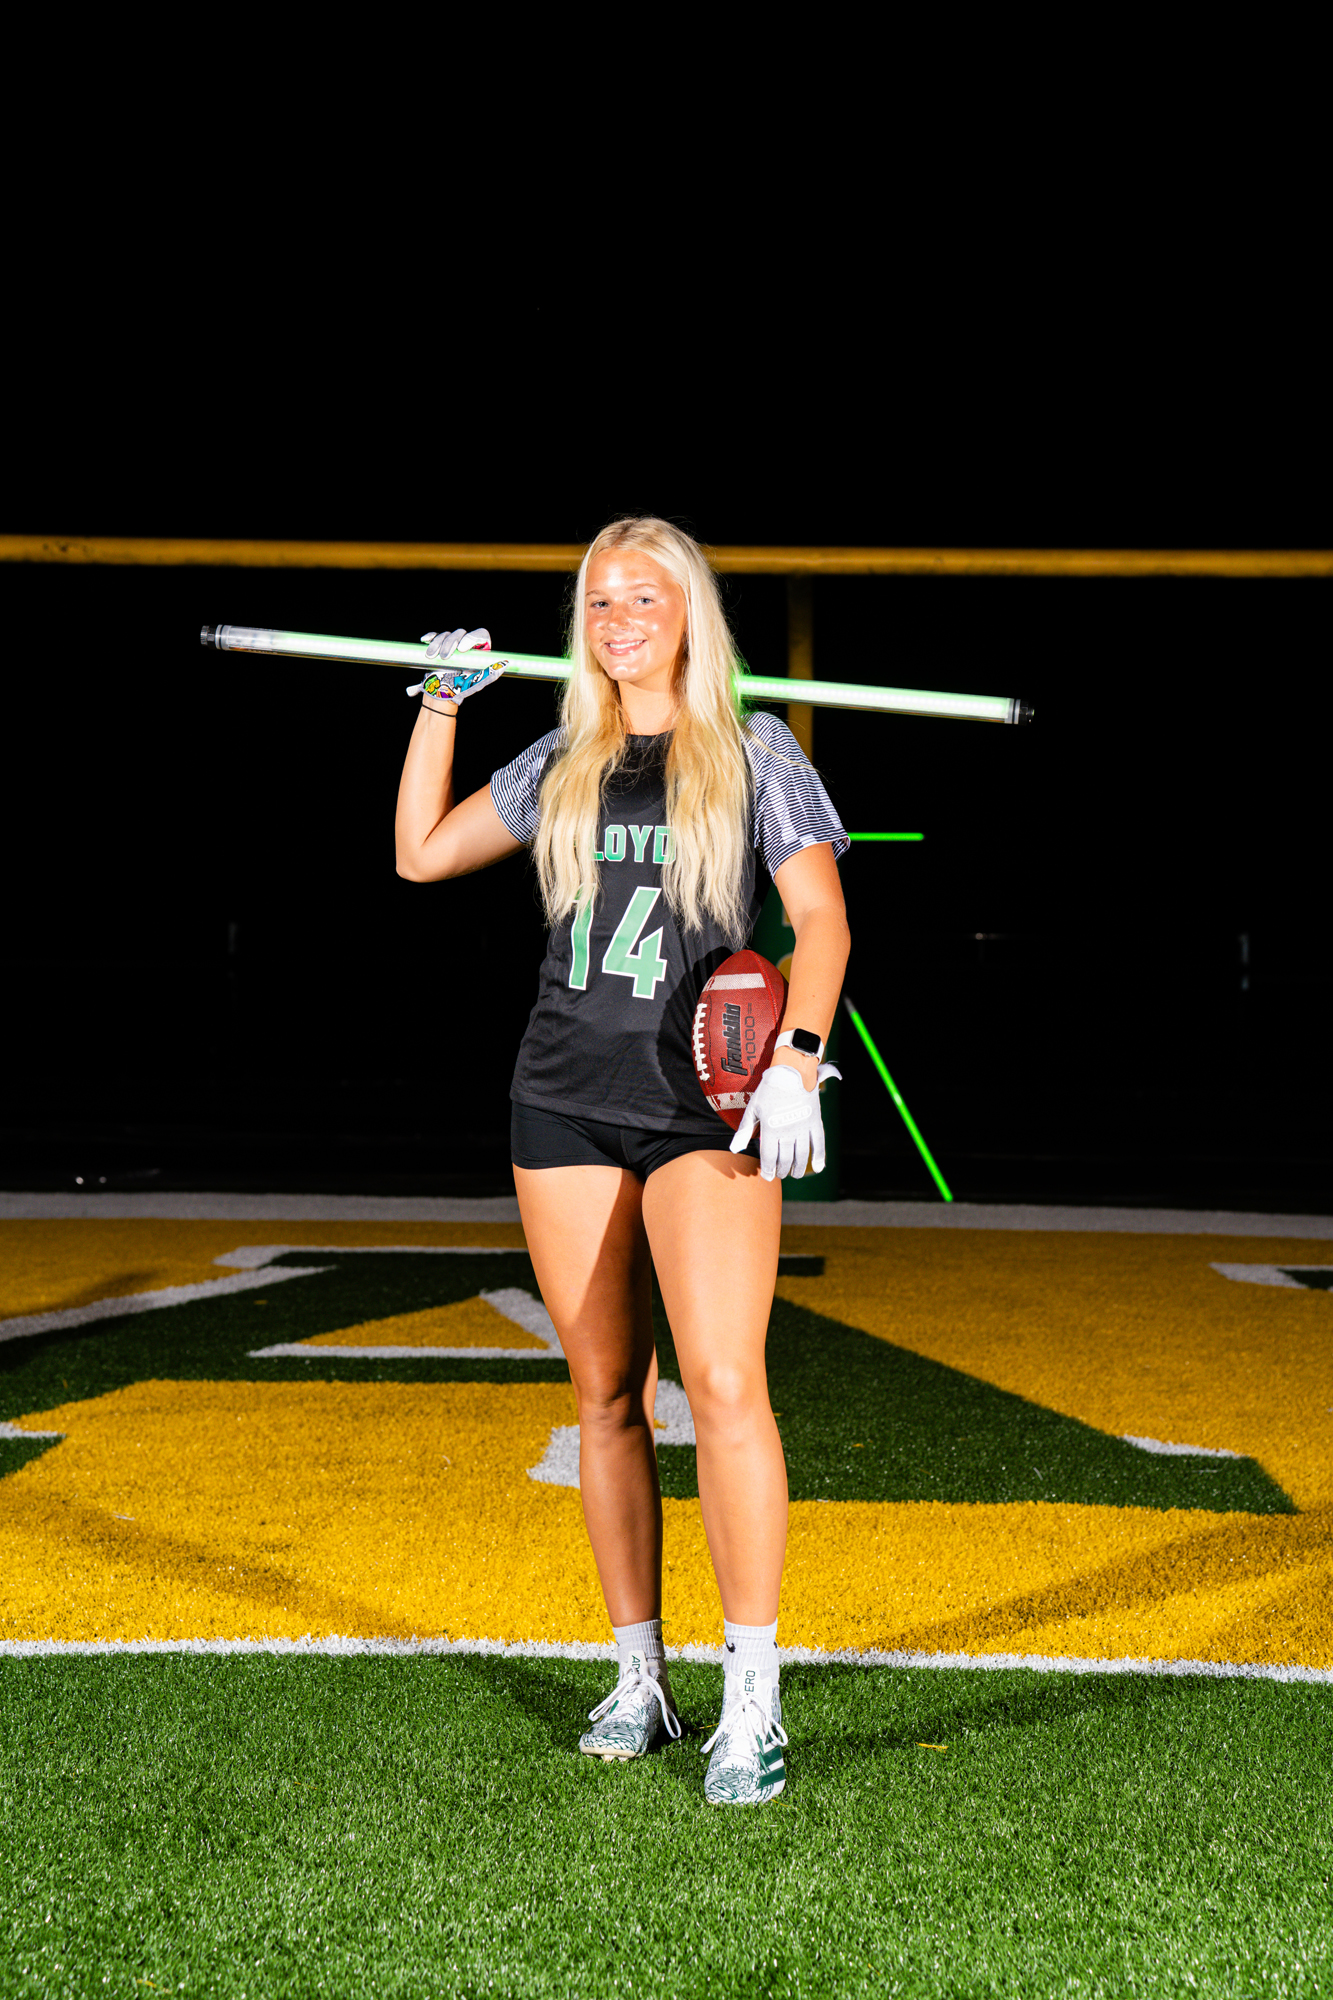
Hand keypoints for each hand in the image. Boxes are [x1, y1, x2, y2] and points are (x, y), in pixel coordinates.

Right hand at [408, 628, 503, 711]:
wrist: (442, 694)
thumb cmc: (461, 689)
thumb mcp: (476, 683)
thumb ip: (490, 674)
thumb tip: (505, 664)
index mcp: (478, 651)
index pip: (480, 635)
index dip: (472, 638)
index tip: (461, 649)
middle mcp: (465, 646)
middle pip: (461, 633)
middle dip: (450, 643)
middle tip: (445, 657)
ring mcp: (451, 645)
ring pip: (446, 634)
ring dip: (438, 643)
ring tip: (432, 657)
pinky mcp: (438, 646)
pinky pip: (435, 636)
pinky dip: (430, 637)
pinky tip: (425, 640)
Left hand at [729, 1060, 840, 1180]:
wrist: (792, 1071)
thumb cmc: (769, 1089)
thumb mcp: (753, 1108)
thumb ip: (744, 1130)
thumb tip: (735, 1149)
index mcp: (770, 1129)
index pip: (769, 1157)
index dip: (768, 1169)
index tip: (768, 1176)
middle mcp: (787, 1131)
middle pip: (785, 1159)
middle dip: (781, 1170)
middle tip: (780, 1174)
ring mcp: (803, 1127)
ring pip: (801, 1155)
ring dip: (798, 1168)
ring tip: (794, 1174)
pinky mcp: (815, 1122)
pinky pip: (819, 1144)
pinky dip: (819, 1157)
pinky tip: (817, 1168)